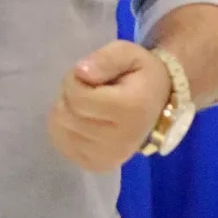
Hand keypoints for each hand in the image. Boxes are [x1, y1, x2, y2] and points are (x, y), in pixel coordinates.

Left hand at [47, 41, 170, 172]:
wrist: (158, 105)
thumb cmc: (140, 76)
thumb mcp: (127, 53)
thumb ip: (104, 59)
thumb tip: (80, 72)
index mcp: (130, 110)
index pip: (76, 97)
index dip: (75, 78)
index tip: (91, 75)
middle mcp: (120, 141)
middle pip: (65, 114)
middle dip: (69, 95)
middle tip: (90, 89)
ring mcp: (107, 158)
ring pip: (59, 129)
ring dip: (66, 111)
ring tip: (88, 105)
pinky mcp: (96, 165)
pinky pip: (61, 143)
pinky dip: (65, 128)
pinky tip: (84, 120)